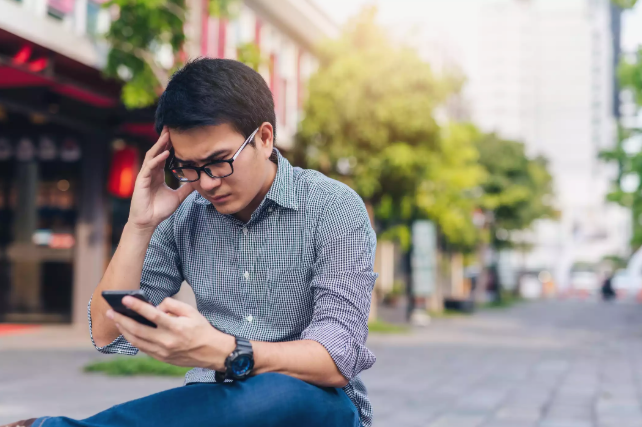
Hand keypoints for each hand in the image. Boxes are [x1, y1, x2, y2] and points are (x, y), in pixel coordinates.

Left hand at [107, 296, 234, 370]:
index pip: (152, 315)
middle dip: (121, 320)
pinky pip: (143, 348)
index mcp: (176, 327)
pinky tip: (128, 332)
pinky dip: (133, 339)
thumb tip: (156, 306)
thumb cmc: (201, 329)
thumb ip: (172, 305)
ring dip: (124, 331)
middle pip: (138, 330)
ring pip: (137, 341)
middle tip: (110, 312)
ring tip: (115, 321)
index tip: (125, 299)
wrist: (211, 352)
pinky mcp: (161, 358)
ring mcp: (163, 352)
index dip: (137, 306)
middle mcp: (167, 341)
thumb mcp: (191, 311)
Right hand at [128, 127, 193, 231]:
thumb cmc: (160, 210)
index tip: (179, 135)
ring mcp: (145, 175)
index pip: (164, 155)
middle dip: (164, 139)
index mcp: (158, 174)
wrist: (148, 222)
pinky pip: (149, 166)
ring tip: (167, 134)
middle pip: (157, 151)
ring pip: (152, 155)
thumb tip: (198, 181)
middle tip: (172, 127)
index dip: (170, 145)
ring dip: (160, 144)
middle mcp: (151, 172)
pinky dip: (158, 159)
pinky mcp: (142, 181)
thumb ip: (186, 188)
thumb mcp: (178, 196)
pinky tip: (165, 152)